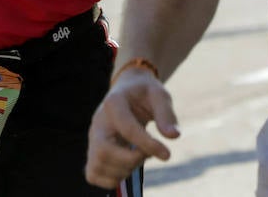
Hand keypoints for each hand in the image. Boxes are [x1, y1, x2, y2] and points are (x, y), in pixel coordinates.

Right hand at [85, 69, 179, 187]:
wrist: (128, 89)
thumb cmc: (145, 92)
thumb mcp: (160, 95)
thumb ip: (166, 114)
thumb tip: (174, 136)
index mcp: (113, 102)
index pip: (127, 129)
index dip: (148, 145)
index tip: (167, 154)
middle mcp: (98, 122)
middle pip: (103, 152)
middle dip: (130, 160)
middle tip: (147, 154)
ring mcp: (93, 138)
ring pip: (98, 166)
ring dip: (124, 170)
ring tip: (139, 157)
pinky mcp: (93, 151)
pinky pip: (93, 174)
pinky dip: (112, 178)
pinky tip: (128, 165)